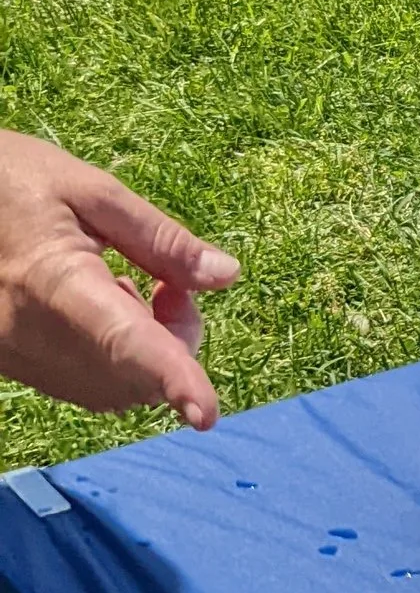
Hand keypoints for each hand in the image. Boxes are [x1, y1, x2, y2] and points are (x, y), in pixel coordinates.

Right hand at [0, 132, 238, 426]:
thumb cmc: (14, 180)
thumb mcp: (93, 191)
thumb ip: (161, 240)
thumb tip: (225, 275)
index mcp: (55, 282)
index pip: (124, 341)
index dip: (170, 378)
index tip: (205, 412)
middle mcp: (29, 333)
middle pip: (128, 375)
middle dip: (175, 344)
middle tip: (173, 287)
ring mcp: (13, 355)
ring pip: (108, 389)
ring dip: (147, 355)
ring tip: (135, 288)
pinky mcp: (7, 361)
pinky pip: (80, 382)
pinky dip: (115, 361)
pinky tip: (107, 308)